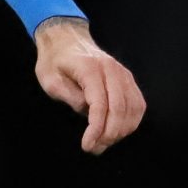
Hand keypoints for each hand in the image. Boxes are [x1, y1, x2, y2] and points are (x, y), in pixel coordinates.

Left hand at [33, 17, 145, 153]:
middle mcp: (113, 70)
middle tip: (95, 149)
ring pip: (133, 108)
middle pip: (120, 109)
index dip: (96, 129)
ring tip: (104, 143)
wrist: (66, 39)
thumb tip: (88, 114)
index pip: (100, 105)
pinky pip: (138, 103)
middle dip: (109, 134)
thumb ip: (69, 96)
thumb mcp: (50, 79)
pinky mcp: (128, 79)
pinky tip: (119, 131)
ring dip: (122, 130)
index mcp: (91, 69)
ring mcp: (123, 74)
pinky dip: (132, 120)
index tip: (87, 145)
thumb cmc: (54, 61)